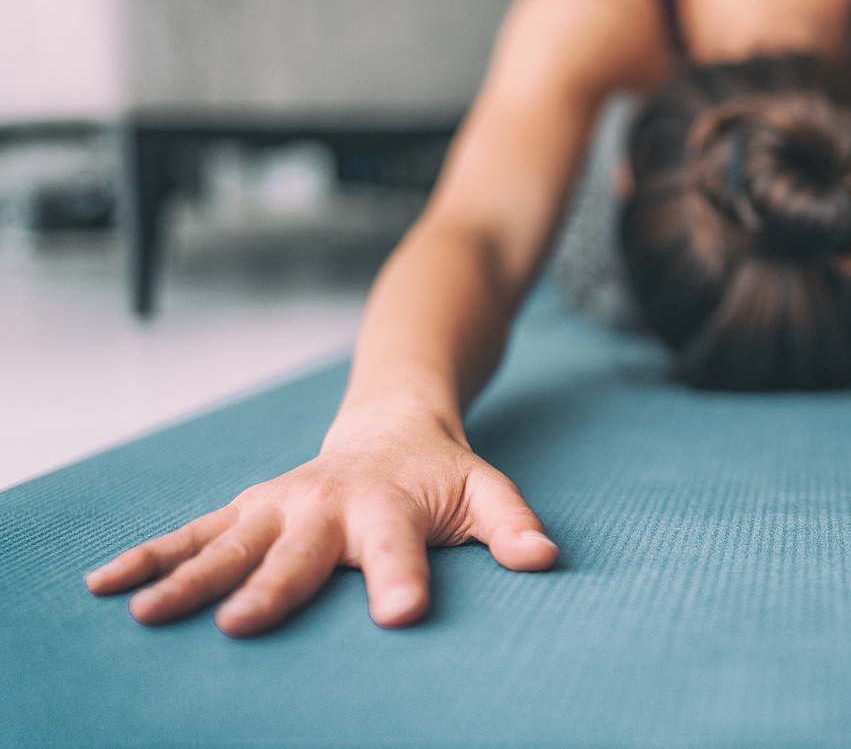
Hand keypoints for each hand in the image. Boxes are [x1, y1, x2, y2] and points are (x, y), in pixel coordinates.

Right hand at [84, 417, 557, 636]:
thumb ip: (513, 524)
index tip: (398, 614)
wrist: (392, 424)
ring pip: (229, 542)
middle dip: (270, 589)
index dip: (401, 579)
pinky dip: (151, 555)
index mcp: (390, 506)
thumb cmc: (442, 476)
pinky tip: (105, 584)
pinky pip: (193, 533)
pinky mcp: (247, 509)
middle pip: (297, 554)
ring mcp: (279, 506)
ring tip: (148, 613)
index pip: (398, 548)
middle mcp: (327, 505)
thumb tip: (544, 557)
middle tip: (239, 626)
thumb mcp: (488, 492)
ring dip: (188, 576)